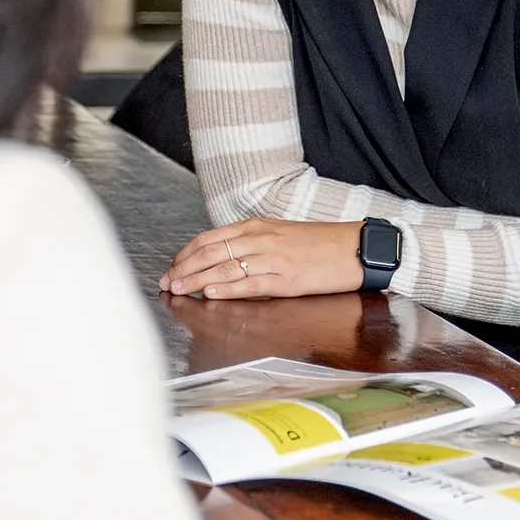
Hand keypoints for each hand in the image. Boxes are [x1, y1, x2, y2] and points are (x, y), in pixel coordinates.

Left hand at [159, 219, 364, 299]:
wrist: (353, 248)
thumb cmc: (320, 244)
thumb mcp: (281, 234)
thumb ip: (251, 243)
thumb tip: (221, 259)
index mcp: (258, 226)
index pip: (210, 238)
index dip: (185, 254)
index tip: (172, 267)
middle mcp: (261, 239)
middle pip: (211, 252)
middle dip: (183, 268)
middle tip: (166, 282)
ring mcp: (272, 258)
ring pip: (225, 267)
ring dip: (197, 280)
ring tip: (179, 289)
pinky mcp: (285, 279)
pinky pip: (250, 283)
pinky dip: (227, 288)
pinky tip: (211, 293)